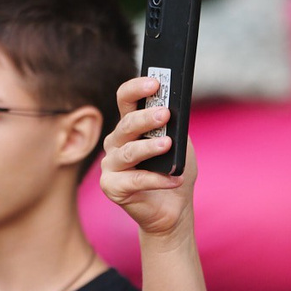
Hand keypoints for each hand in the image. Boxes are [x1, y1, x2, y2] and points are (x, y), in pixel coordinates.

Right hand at [100, 78, 194, 242]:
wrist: (174, 208)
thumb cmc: (174, 170)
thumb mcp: (180, 143)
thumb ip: (175, 127)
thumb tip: (175, 111)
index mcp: (129, 126)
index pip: (126, 99)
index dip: (136, 88)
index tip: (155, 82)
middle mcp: (116, 142)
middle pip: (126, 124)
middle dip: (145, 118)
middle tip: (164, 114)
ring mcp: (111, 165)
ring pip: (129, 152)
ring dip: (149, 147)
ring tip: (168, 145)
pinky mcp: (111, 187)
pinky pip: (134, 180)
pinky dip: (157, 179)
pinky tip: (174, 179)